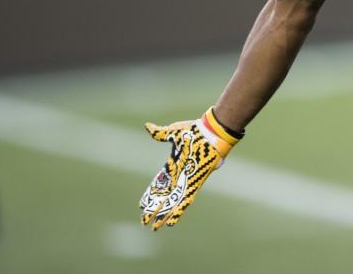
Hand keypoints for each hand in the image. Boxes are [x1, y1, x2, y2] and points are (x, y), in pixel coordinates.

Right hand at [139, 108, 240, 229]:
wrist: (211, 133)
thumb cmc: (193, 131)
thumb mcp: (173, 133)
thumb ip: (159, 134)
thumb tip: (147, 126)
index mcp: (173, 165)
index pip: (159, 183)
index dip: (151, 194)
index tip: (142, 204)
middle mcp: (179, 176)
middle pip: (163, 197)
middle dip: (154, 209)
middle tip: (144, 221)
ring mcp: (186, 180)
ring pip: (172, 203)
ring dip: (163, 215)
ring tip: (154, 226)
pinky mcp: (195, 183)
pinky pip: (185, 201)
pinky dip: (178, 211)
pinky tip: (171, 222)